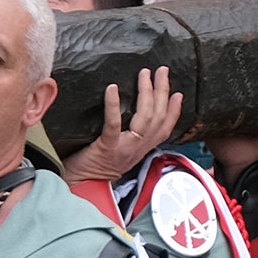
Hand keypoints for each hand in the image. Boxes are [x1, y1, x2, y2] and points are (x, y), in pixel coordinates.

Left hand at [57, 68, 183, 181]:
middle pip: (158, 118)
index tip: (178, 93)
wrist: (80, 186)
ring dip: (146, 93)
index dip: (175, 111)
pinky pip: (114, 124)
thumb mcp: (120, 152)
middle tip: (161, 71)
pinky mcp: (107, 147)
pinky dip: (114, 105)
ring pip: (145, 118)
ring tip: (144, 74)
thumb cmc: (94, 167)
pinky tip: (113, 88)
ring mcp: (124, 148)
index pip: (165, 128)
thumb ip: (129, 137)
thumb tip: (130, 115)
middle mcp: (138, 149)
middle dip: (162, 91)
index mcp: (142, 149)